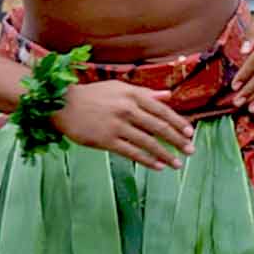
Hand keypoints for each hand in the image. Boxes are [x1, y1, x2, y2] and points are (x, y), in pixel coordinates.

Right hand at [52, 80, 194, 169]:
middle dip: (177, 140)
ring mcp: (117, 125)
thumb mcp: (119, 87)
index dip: (178, 122)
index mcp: (132, 95)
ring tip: (178, 164)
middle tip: (191, 150)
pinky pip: (131, 152)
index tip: (190, 133)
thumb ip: (145, 92)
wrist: (61, 104)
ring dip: (166, 154)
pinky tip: (159, 166)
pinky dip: (147, 160)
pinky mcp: (106, 140)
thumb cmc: (92, 95)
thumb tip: (168, 95)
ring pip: (148, 142)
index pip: (162, 110)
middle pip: (159, 127)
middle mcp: (127, 109)